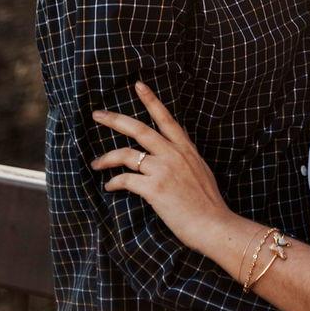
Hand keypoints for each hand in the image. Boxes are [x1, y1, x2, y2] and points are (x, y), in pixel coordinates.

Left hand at [91, 84, 232, 254]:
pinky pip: (125, 180)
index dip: (151, 100)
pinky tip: (110, 186)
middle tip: (97, 115)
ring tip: (96, 163)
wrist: (213, 224)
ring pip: (126, 154)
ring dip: (107, 158)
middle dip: (115, 120)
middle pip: (139, 129)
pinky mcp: (154, 188)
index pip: (166, 118)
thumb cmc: (207, 203)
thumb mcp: (199, 171)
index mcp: (185, 149)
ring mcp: (163, 170)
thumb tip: (172, 156)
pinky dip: (114, 182)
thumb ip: (184, 159)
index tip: (138, 85)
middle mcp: (173, 154)